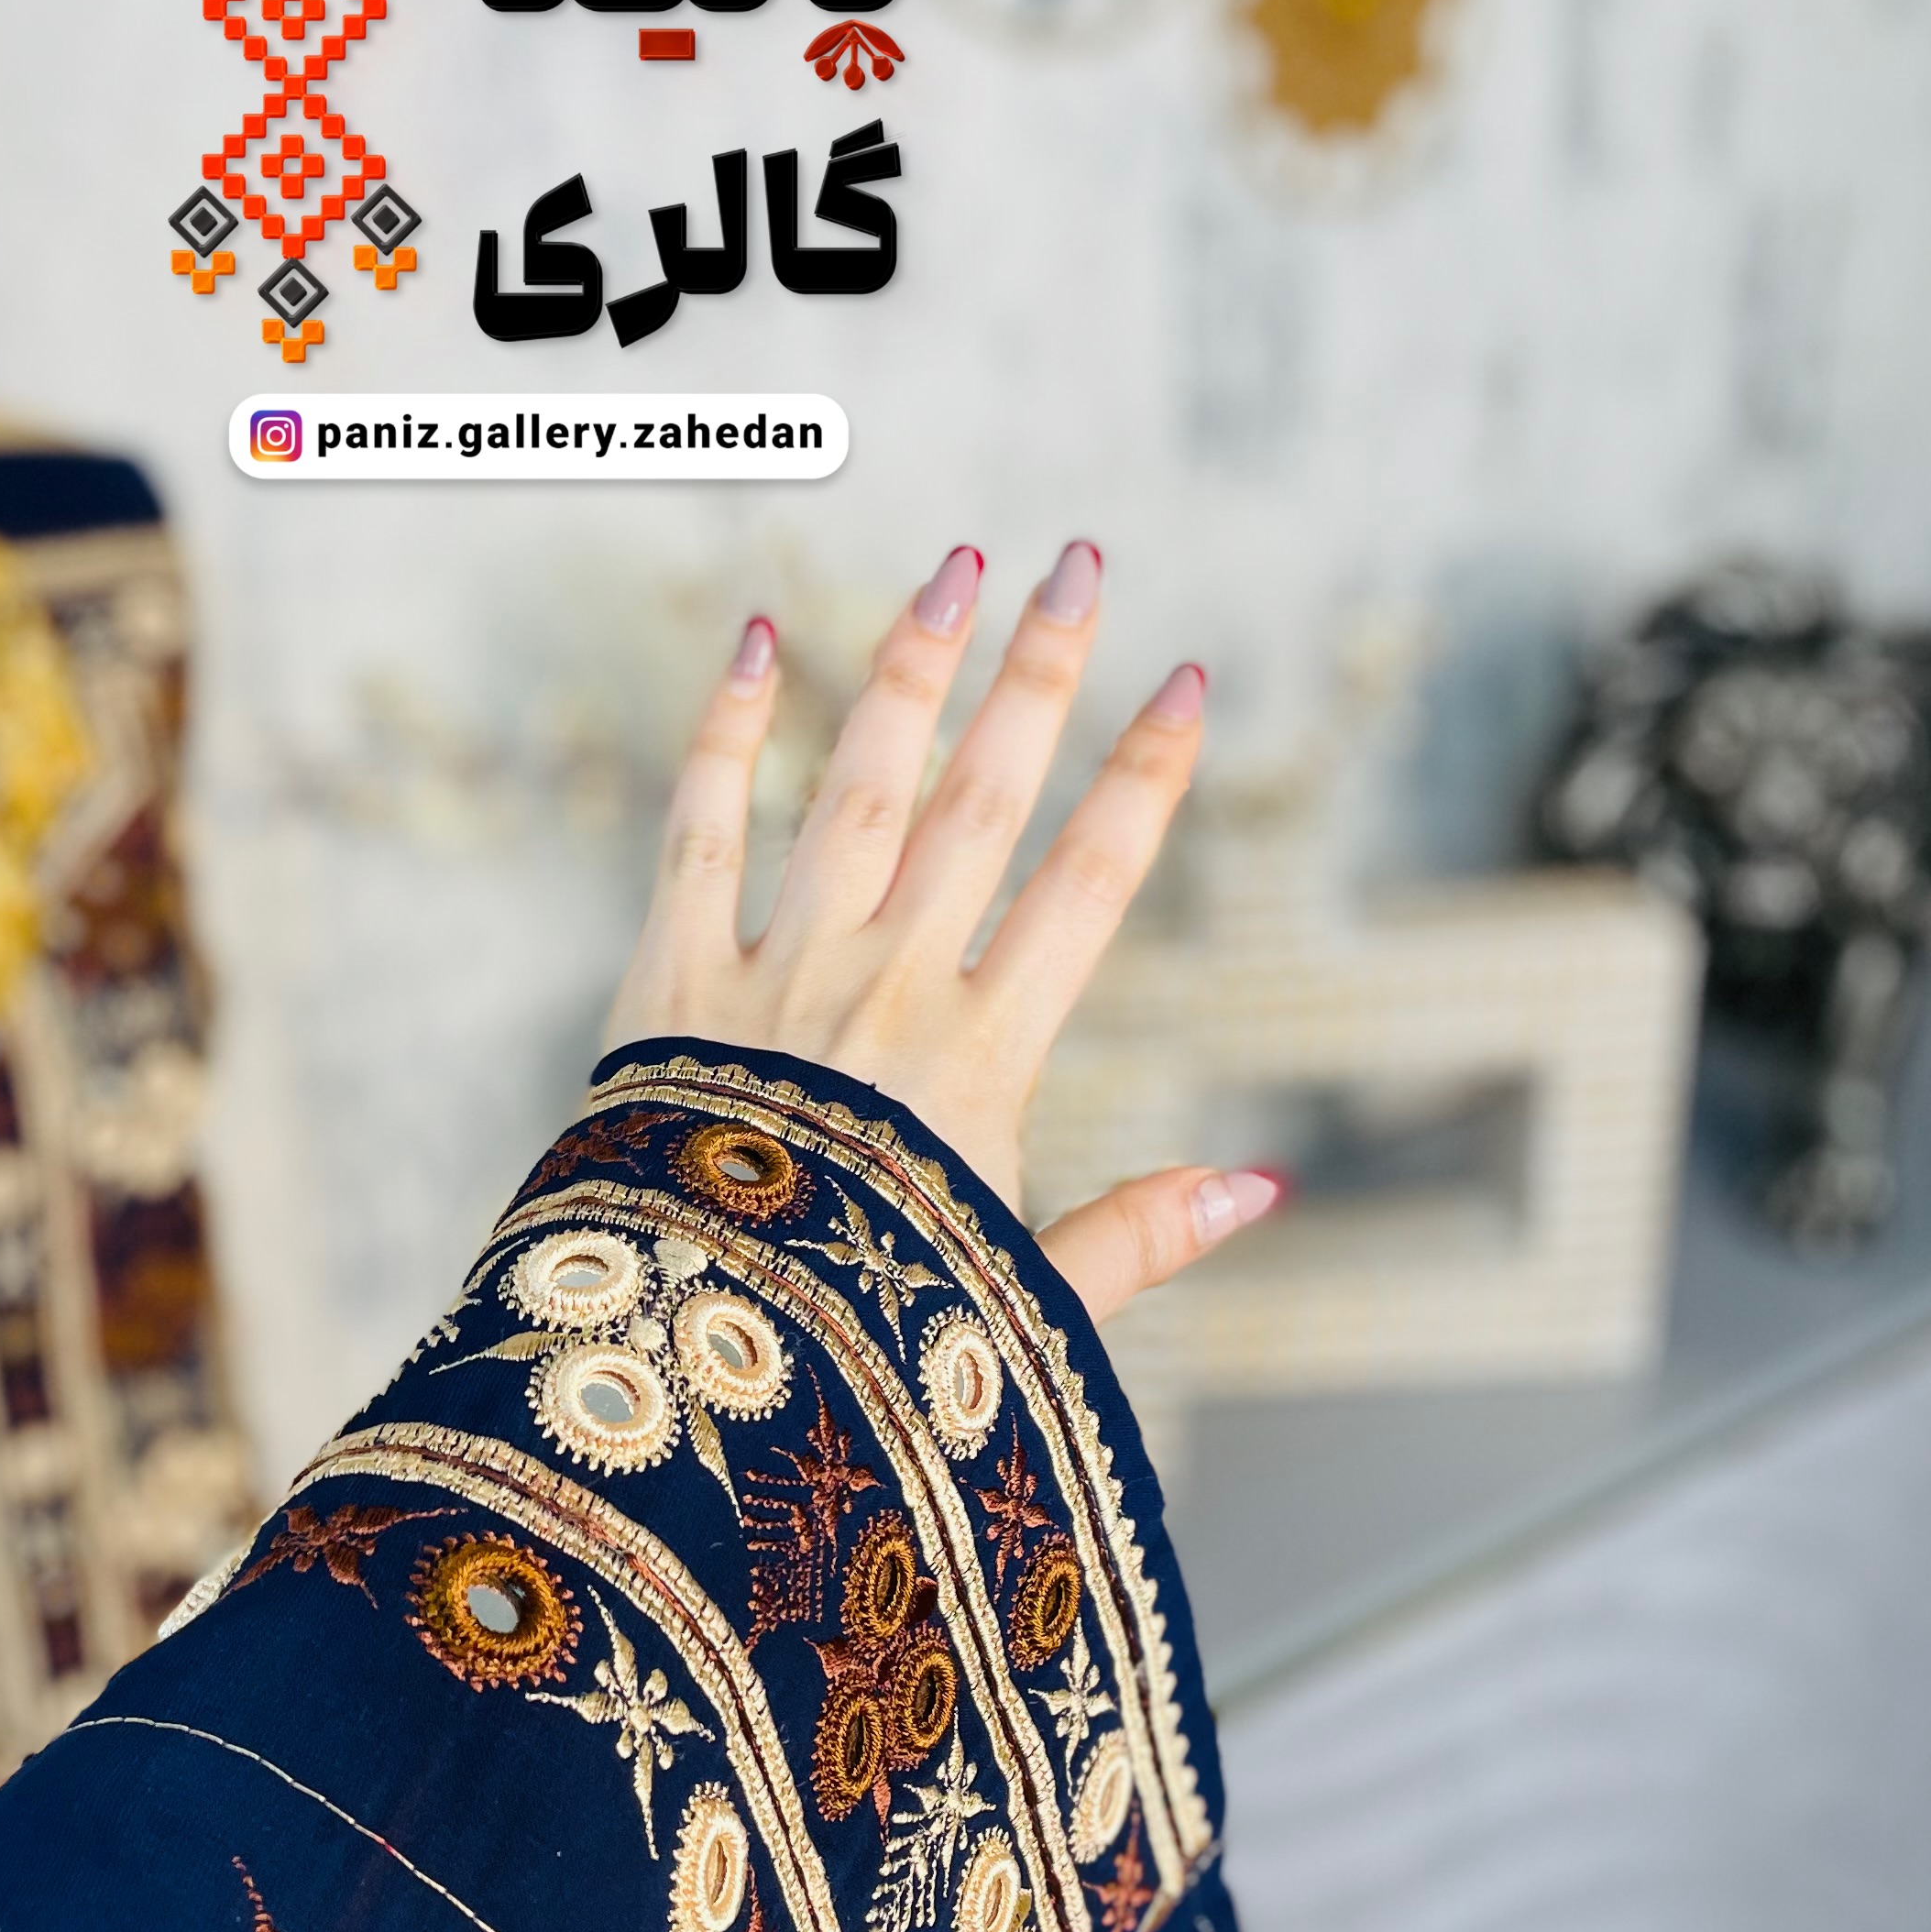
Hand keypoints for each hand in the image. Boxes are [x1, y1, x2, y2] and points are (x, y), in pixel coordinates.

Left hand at [601, 541, 1280, 1323]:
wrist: (688, 1369)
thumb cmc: (862, 1348)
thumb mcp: (1026, 1303)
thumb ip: (1139, 1236)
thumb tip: (1262, 1184)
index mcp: (981, 1058)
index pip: (1088, 884)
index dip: (1145, 779)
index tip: (1189, 681)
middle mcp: (886, 988)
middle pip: (982, 801)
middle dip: (1039, 674)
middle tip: (1079, 563)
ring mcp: (775, 972)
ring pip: (856, 786)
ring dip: (911, 671)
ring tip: (956, 571)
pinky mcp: (668, 981)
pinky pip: (699, 831)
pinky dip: (727, 733)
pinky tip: (762, 639)